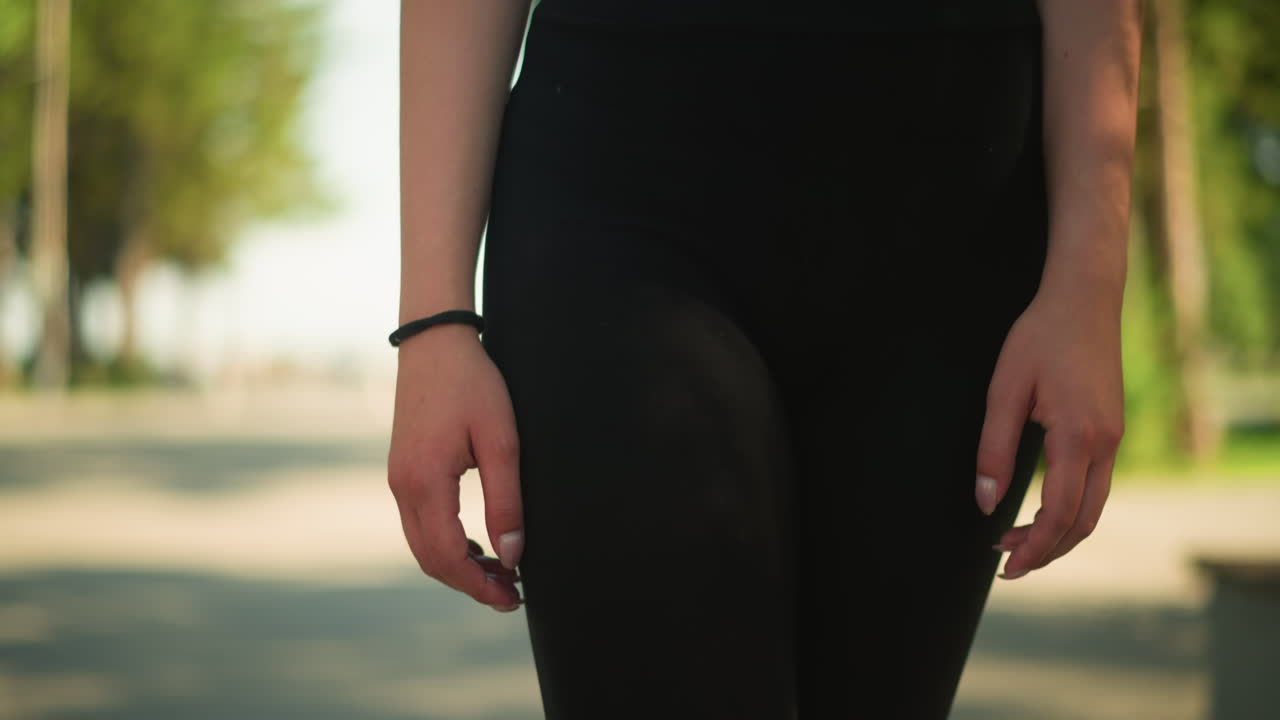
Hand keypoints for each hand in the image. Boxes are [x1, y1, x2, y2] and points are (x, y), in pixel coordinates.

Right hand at [387, 323, 524, 610]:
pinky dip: (446, 544)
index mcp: (425, 481)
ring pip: (422, 545)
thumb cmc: (473, 384)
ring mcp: (397, 480)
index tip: (512, 596)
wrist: (434, 343)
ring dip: (458, 566)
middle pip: (431, 559)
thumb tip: (512, 554)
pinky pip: (419, 524)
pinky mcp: (402, 471)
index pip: (449, 556)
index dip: (480, 584)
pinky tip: (477, 544)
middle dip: (470, 583)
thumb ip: (506, 500)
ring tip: (500, 572)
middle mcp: (403, 487)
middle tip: (511, 593)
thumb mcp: (502, 440)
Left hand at [974, 283, 1124, 579]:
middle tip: (1006, 565)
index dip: (1033, 546)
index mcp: (1079, 437)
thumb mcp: (1004, 390)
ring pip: (1093, 508)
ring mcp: (1114, 438)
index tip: (1005, 567)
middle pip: (1082, 521)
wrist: (1084, 300)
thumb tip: (984, 501)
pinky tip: (1039, 510)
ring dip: (1058, 533)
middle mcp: (1105, 444)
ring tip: (1016, 542)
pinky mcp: (1111, 431)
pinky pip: (1095, 486)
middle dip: (1046, 550)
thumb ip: (993, 449)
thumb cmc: (1039, 338)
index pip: (1058, 512)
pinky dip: (1069, 510)